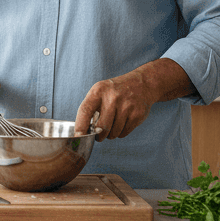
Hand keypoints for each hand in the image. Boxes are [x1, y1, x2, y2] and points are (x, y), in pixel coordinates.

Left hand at [75, 60, 189, 141]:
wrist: (141, 84)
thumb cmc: (115, 91)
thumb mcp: (100, 91)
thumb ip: (90, 108)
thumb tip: (82, 131)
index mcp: (99, 91)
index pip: (85, 110)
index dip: (80, 126)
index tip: (78, 136)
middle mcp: (112, 98)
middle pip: (101, 127)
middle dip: (99, 135)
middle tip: (99, 135)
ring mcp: (126, 106)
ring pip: (113, 132)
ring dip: (111, 134)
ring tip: (112, 125)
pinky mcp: (137, 114)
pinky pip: (124, 133)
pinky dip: (121, 132)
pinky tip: (122, 123)